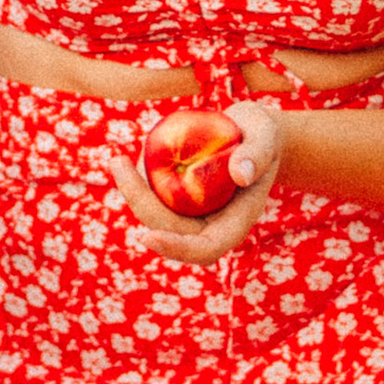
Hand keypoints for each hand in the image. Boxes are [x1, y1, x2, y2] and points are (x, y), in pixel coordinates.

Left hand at [108, 94, 284, 263]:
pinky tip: (128, 161)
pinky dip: (138, 183)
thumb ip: (258, 153)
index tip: (147, 236)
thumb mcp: (266, 134)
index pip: (205, 248)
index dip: (177, 248)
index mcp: (236, 222)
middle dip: (139, 203)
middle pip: (170, 232)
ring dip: (133, 194)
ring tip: (120, 160)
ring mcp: (193, 216)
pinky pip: (153, 200)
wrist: (252, 134)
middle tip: (117, 162)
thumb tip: (240, 173)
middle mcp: (211, 226)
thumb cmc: (262, 134)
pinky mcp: (178, 202)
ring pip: (155, 218)